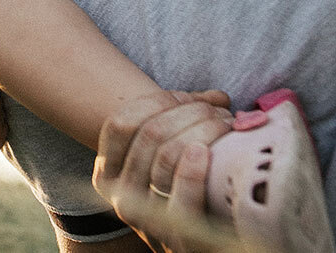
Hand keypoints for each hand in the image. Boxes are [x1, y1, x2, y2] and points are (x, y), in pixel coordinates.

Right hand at [92, 90, 234, 251]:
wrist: (199, 248)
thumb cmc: (186, 197)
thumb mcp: (168, 162)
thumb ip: (183, 126)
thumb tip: (217, 97)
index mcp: (108, 173)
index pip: (121, 123)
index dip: (156, 101)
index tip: (188, 98)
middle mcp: (118, 194)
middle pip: (149, 132)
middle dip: (189, 111)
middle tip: (219, 111)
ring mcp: (144, 217)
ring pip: (167, 153)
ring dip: (203, 129)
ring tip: (227, 126)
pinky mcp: (175, 236)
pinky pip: (180, 189)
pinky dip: (193, 166)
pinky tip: (206, 152)